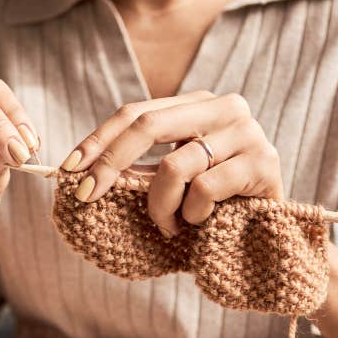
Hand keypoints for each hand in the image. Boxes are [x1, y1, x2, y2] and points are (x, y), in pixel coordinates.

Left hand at [59, 91, 283, 236]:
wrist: (270, 234)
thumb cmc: (214, 207)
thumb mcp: (172, 182)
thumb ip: (138, 170)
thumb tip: (79, 173)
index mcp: (198, 104)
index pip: (136, 111)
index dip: (98, 139)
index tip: (68, 167)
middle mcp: (225, 106)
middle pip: (148, 124)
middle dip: (109, 163)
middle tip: (87, 194)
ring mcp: (247, 132)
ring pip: (174, 165)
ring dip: (159, 207)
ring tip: (168, 227)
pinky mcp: (264, 163)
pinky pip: (203, 189)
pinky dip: (191, 214)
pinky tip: (201, 223)